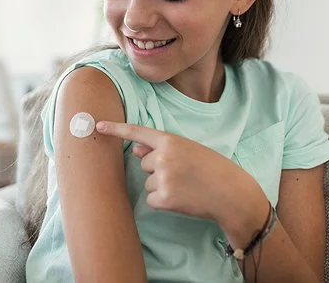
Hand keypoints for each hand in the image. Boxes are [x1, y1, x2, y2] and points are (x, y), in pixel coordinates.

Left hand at [95, 121, 266, 229]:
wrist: (231, 193)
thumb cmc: (212, 169)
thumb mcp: (189, 150)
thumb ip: (162, 149)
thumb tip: (135, 151)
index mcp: (171, 140)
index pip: (138, 132)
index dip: (116, 129)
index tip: (97, 126)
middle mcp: (163, 156)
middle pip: (144, 164)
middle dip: (158, 170)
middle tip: (183, 174)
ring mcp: (162, 177)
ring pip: (147, 183)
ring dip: (161, 187)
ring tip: (185, 187)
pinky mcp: (163, 198)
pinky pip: (151, 199)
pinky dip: (163, 202)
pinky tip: (182, 199)